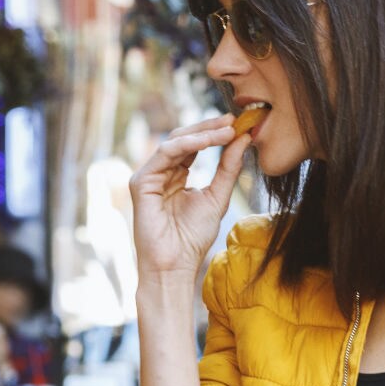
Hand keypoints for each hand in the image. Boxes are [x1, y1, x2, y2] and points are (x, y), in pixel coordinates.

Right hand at [129, 116, 249, 280]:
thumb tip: (244, 139)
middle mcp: (161, 172)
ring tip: (227, 130)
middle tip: (233, 120)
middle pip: (184, 138)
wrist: (175, 265)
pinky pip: (165, 154)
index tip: (238, 124)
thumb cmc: (192, 238)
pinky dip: (188, 144)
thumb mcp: (217, 197)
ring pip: (175, 141)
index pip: (195, 145)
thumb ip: (228, 168)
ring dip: (203, 133)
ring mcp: (149, 176)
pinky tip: (208, 141)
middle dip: (209, 127)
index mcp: (176, 175)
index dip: (215, 133)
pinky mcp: (141, 182)